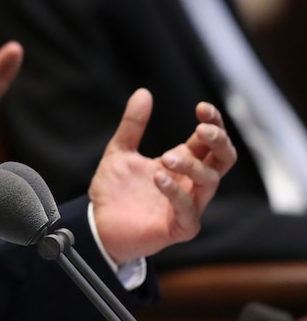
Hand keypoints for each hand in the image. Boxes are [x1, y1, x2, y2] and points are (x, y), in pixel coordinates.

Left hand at [89, 88, 236, 263]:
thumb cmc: (114, 190)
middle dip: (219, 142)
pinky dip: (176, 193)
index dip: (213, 123)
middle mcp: (190, 183)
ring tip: (165, 158)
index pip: (210, 141)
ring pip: (210, 182)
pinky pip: (189, 211)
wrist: (97, 224)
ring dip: (192, 166)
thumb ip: (132, 125)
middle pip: (224, 160)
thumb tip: (143, 92)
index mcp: (182, 163)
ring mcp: (189, 206)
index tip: (202, 108)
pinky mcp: (179, 228)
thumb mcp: (119, 151)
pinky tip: (159, 178)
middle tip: (202, 129)